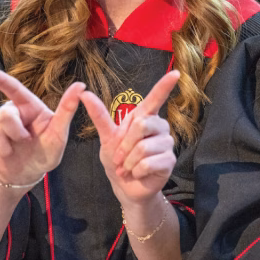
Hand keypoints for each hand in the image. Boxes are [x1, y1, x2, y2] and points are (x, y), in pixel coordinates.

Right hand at [0, 67, 83, 186]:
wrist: (25, 173)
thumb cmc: (45, 153)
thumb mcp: (59, 135)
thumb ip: (67, 110)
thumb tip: (80, 85)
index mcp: (31, 106)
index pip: (15, 89)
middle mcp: (13, 109)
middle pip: (5, 114)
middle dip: (15, 133)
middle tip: (25, 141)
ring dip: (5, 145)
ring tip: (14, 149)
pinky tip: (0, 151)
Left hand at [81, 71, 178, 206]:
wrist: (125, 187)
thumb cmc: (117, 160)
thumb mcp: (106, 138)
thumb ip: (99, 115)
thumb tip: (84, 93)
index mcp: (144, 117)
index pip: (156, 98)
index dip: (165, 85)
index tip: (176, 73)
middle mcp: (159, 126)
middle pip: (142, 124)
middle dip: (125, 145)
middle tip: (119, 158)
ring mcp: (166, 143)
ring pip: (144, 147)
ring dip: (129, 161)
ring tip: (127, 168)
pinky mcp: (169, 160)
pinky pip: (148, 163)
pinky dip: (136, 171)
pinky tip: (137, 173)